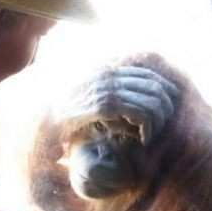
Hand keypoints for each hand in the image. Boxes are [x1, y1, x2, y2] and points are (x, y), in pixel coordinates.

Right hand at [57, 53, 179, 144]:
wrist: (42, 129)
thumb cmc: (64, 121)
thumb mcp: (88, 103)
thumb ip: (107, 94)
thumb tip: (135, 88)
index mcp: (104, 70)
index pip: (147, 71)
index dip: (163, 89)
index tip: (169, 109)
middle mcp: (106, 75)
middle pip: (153, 84)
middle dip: (165, 106)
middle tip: (163, 126)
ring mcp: (104, 90)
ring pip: (150, 99)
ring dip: (158, 120)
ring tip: (152, 136)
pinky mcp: (103, 107)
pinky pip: (139, 112)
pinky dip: (147, 126)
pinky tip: (144, 139)